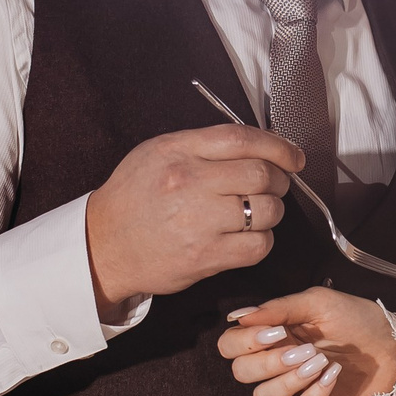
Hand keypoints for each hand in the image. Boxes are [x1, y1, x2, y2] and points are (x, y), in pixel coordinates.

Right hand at [85, 126, 302, 314]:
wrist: (102, 246)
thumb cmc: (131, 199)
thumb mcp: (156, 153)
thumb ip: (202, 145)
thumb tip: (256, 146)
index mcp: (178, 151)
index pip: (242, 139)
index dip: (278, 145)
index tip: (293, 155)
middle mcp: (189, 182)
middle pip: (261, 174)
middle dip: (280, 180)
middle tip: (277, 185)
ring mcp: (198, 221)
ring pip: (265, 210)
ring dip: (273, 211)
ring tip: (260, 212)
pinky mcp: (205, 256)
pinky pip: (257, 245)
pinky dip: (263, 240)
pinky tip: (250, 236)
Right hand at [218, 289, 395, 395]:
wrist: (393, 345)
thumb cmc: (356, 319)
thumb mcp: (318, 302)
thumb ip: (277, 308)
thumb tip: (238, 315)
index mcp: (272, 335)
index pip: (231, 346)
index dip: (244, 342)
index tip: (273, 332)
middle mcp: (277, 363)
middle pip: (241, 374)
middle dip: (267, 362)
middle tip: (300, 349)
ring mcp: (295, 388)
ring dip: (288, 379)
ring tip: (318, 361)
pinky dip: (312, 395)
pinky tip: (330, 376)